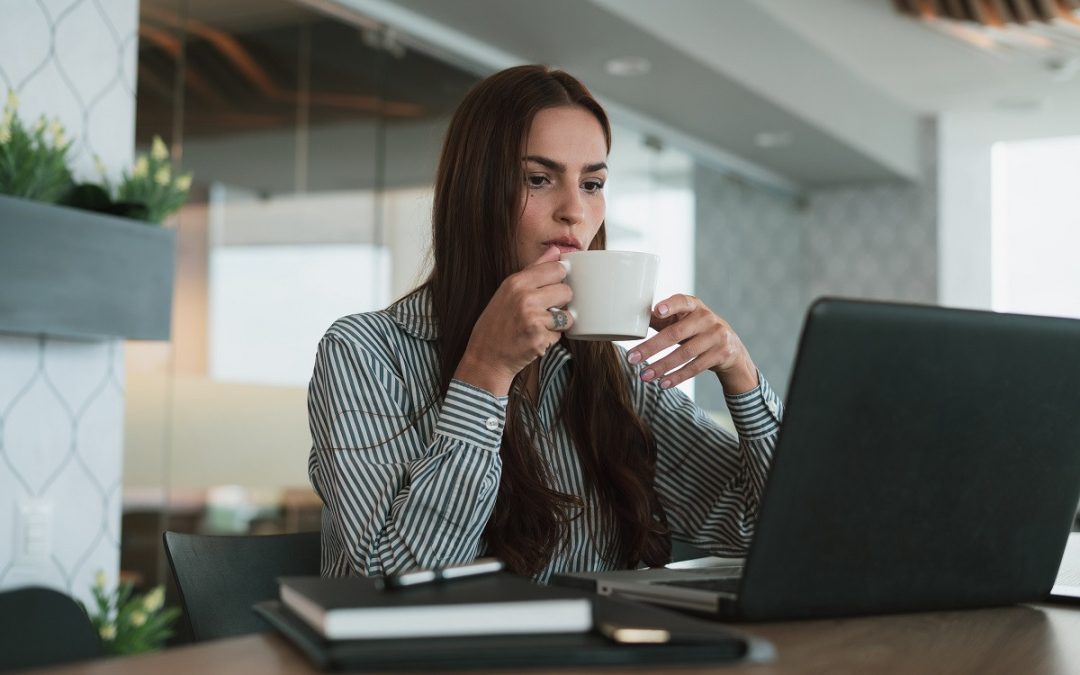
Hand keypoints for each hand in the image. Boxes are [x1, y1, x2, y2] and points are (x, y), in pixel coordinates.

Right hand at [454, 246, 573, 395]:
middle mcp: (525, 298)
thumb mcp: (508, 290)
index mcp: (516, 282)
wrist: (486, 357)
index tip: (553, 286)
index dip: (560, 278)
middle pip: (566, 290)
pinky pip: (560, 335)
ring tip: (540, 325)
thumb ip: (534, 269)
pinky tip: (535, 338)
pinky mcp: (540, 339)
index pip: (557, 268)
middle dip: (561, 302)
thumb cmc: (497, 323)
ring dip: (559, 322)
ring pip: (568, 315)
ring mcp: (533, 319)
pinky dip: (552, 338)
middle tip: (545, 310)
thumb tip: (556, 251)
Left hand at [626, 294, 757, 394]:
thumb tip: (632, 321)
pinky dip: (677, 377)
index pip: (682, 301)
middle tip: (632, 358)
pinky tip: (663, 383)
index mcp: (694, 306)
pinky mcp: (721, 354)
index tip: (657, 311)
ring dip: (662, 366)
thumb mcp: (684, 321)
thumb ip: (662, 319)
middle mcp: (707, 318)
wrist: (731, 348)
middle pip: (676, 333)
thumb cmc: (697, 330)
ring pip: (685, 353)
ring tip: (644, 375)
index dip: (670, 306)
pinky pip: (695, 367)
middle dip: (652, 347)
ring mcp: (716, 336)